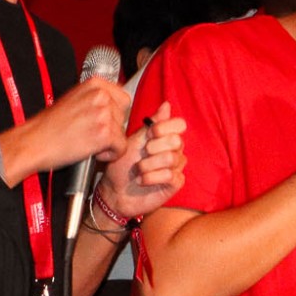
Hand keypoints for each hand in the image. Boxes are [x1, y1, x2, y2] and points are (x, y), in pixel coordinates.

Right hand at [17, 76, 131, 172]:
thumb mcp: (74, 100)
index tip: (104, 121)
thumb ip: (95, 99)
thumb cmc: (49, 126)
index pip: (123, 98)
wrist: (34, 142)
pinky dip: (110, 155)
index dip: (114, 114)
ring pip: (122, 133)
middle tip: (90, 133)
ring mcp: (104, 114)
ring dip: (109, 142)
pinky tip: (93, 151)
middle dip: (111, 128)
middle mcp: (101, 96)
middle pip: (124, 116)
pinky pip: (121, 148)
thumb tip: (113, 104)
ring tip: (88, 141)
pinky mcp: (105, 133)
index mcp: (94, 84)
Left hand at [98, 100, 186, 217]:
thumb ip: (152, 124)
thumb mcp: (133, 141)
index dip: (165, 127)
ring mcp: (176, 167)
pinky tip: (142, 180)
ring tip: (138, 170)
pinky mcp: (176, 183)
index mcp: (165, 137)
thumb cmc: (122, 166)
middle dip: (154, 147)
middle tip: (142, 154)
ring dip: (148, 165)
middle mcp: (174, 151)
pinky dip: (151, 178)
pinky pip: (170, 176)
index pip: (179, 124)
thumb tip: (167, 105)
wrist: (115, 191)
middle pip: (176, 141)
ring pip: (171, 158)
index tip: (150, 134)